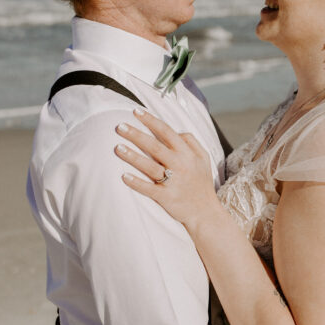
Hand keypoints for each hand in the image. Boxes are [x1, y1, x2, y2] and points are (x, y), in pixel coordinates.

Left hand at [115, 110, 218, 228]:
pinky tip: (124, 176)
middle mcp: (180, 165)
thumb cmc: (201, 183)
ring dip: (133, 156)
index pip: (167, 132)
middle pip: (155, 146)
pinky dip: (136, 183)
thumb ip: (191, 142)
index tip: (136, 112)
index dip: (151, 121)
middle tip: (120, 126)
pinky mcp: (166, 197)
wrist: (206, 212)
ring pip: (150, 166)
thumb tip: (176, 131)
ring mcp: (173, 182)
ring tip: (118, 148)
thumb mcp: (203, 158)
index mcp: (187, 153)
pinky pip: (149, 189)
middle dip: (137, 135)